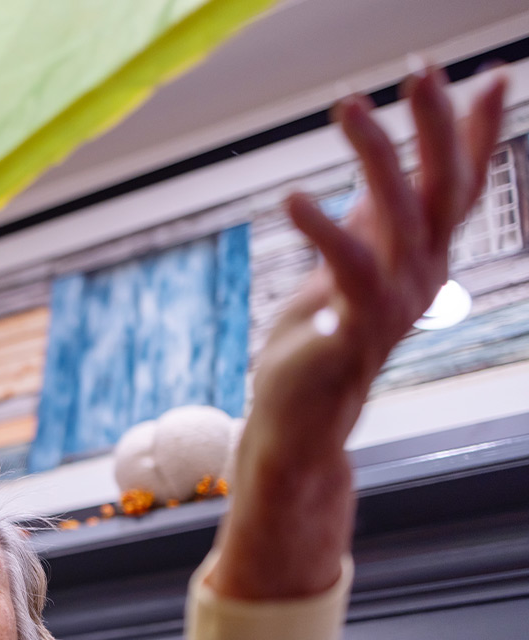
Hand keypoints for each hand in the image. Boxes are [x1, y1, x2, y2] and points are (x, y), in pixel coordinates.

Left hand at [210, 67, 507, 599]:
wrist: (297, 426)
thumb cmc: (321, 346)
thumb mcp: (349, 271)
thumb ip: (369, 225)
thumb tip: (385, 171)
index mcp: (421, 261)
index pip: (459, 186)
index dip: (476, 131)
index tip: (489, 72)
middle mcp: (419, 280)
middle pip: (443, 190)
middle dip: (437, 126)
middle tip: (421, 69)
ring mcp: (389, 307)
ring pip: (398, 218)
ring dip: (375, 157)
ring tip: (349, 106)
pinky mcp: (349, 332)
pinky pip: (345, 272)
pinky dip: (322, 231)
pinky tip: (293, 197)